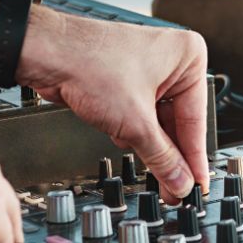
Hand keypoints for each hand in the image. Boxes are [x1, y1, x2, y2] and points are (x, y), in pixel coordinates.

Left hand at [21, 10, 209, 199]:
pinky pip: (140, 115)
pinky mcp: (126, 81)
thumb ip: (162, 158)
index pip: (196, 119)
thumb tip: (180, 181)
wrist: (47, 54)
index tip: (196, 184)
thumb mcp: (135, 123)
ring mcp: (148, 70)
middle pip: (178, 122)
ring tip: (152, 172)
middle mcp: (171, 60)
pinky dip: (132, 132)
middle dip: (171, 155)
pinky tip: (124, 142)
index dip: (195, 158)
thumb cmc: (90, 63)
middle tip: (175, 188)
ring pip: (157, 121)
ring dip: (149, 145)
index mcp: (188, 57)